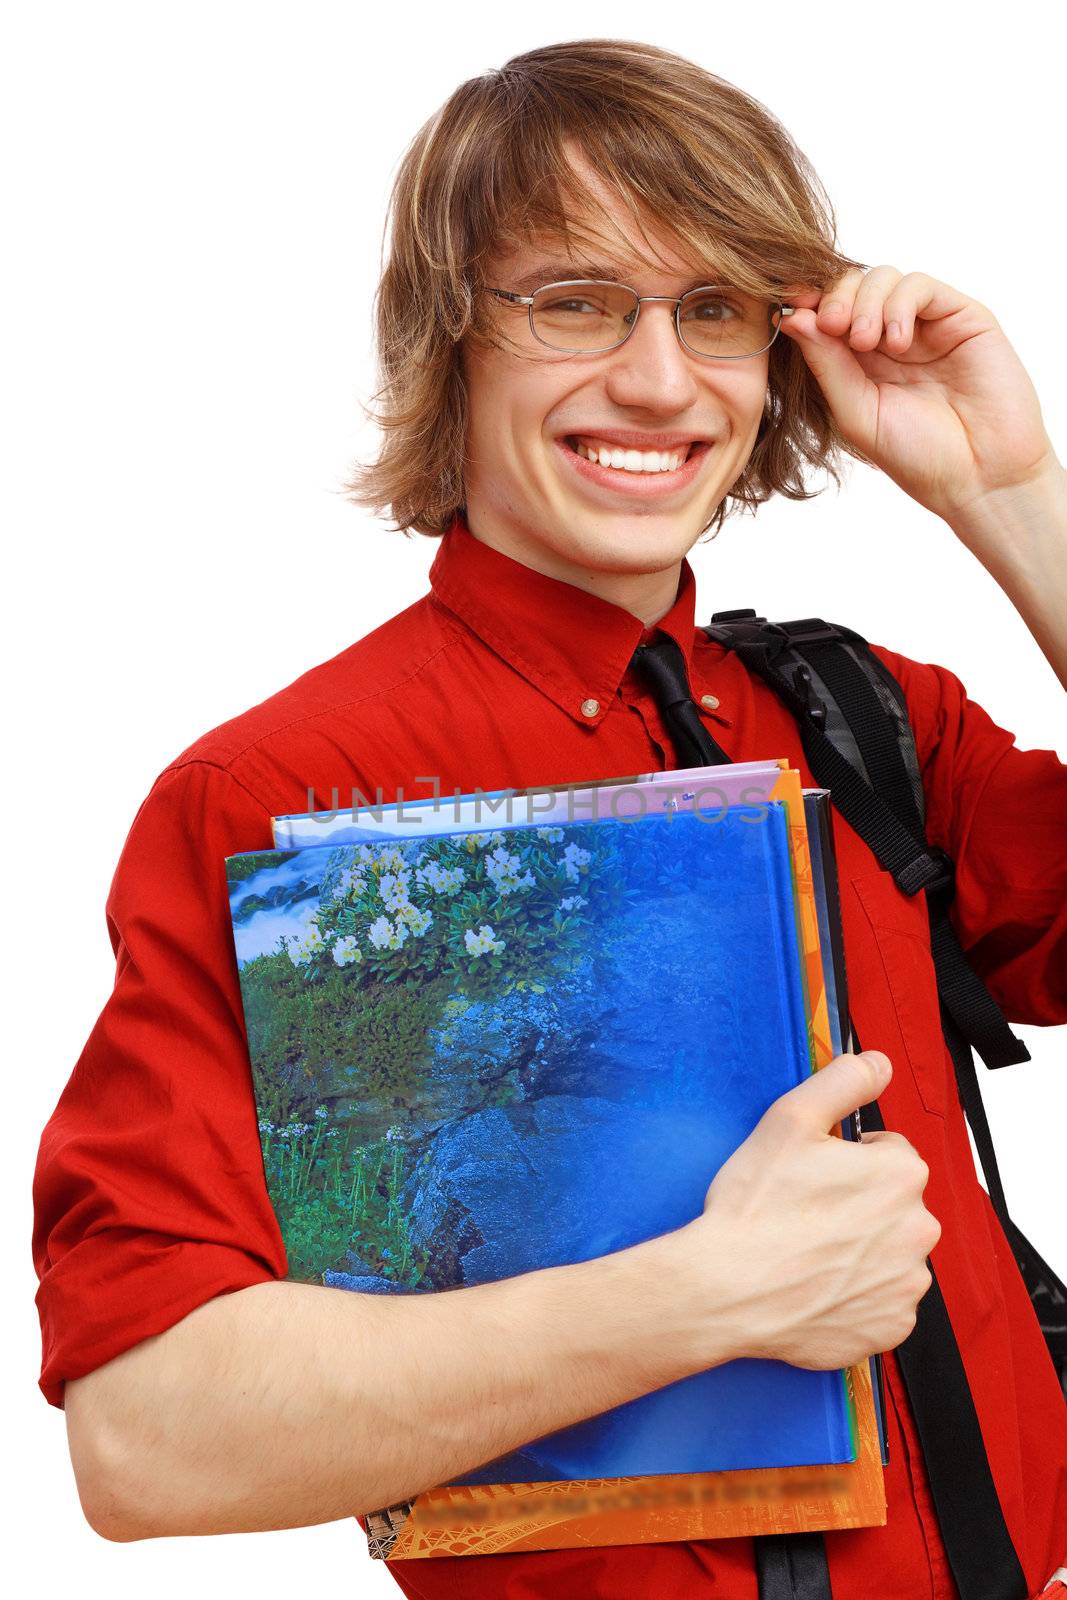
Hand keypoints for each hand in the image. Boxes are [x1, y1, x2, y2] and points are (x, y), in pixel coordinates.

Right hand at [689, 1050, 941, 1370]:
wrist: (726, 1288)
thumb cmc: (755, 1207)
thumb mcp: (790, 1119)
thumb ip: (843, 1080)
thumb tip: (879, 1063)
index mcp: (902, 1175)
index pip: (888, 1153)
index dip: (846, 1160)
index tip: (813, 1176)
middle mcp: (918, 1231)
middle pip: (893, 1204)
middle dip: (859, 1204)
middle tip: (806, 1213)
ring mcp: (906, 1285)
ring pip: (888, 1253)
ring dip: (860, 1250)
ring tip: (808, 1252)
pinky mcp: (889, 1328)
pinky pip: (881, 1302)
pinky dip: (856, 1296)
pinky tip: (817, 1286)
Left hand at [778, 265, 1059, 531]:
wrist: (980, 476)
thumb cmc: (918, 456)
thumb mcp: (857, 412)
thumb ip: (826, 365)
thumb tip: (791, 318)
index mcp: (860, 362)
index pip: (826, 313)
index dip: (807, 304)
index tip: (790, 310)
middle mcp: (891, 338)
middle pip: (852, 286)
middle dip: (835, 297)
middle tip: (832, 325)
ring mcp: (926, 325)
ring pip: (884, 278)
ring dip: (866, 301)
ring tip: (866, 343)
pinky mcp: (962, 316)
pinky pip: (920, 285)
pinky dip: (900, 304)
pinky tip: (899, 342)